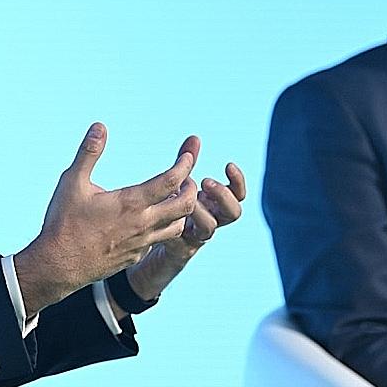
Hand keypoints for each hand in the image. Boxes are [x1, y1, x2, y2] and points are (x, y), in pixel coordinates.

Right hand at [13, 124, 197, 314]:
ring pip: (178, 226)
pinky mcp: (136, 256)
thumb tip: (100, 126)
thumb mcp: (72, 182)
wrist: (59, 266)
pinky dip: (164, 227)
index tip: (188, 154)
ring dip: (181, 210)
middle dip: (190, 188)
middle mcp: (142, 224)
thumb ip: (89, 153)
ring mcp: (141, 243)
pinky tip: (150, 220)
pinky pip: (159, 240)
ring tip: (171, 197)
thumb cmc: (64, 223)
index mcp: (131, 202)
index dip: (185, 164)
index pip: (171, 180)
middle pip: (185, 205)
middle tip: (184, 178)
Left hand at [125, 160, 244, 301]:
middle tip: (205, 182)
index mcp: (214, 204)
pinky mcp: (179, 249)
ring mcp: (196, 236)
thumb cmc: (167, 208)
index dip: (238, 182)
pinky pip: (184, 241)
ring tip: (181, 197)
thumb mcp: (177, 184)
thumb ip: (186, 161)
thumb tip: (195, 137)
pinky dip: (175, 225)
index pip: (238, 194)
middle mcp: (211, 220)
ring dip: (199, 209)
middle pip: (233, 213)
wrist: (149, 245)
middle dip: (222, 196)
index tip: (228, 165)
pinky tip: (162, 214)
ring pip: (209, 227)